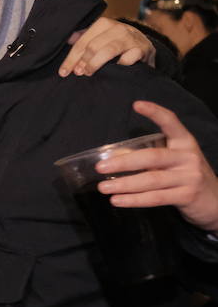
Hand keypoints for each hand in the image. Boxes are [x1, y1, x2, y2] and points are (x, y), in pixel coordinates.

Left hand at [58, 17, 154, 76]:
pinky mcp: (143, 49)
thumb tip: (68, 39)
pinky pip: (127, 59)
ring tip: (89, 73)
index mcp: (104, 24)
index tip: (63, 72)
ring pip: (108, 51)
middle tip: (78, 73)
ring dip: (95, 64)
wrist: (145, 46)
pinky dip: (118, 66)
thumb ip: (85, 38)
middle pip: (93, 46)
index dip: (71, 58)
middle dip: (83, 62)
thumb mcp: (100, 37)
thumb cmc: (117, 43)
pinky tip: (113, 70)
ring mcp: (131, 38)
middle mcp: (118, 28)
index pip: (83, 41)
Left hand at [96, 101, 217, 232]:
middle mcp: (188, 157)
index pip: (171, 123)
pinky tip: (117, 200)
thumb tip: (113, 156)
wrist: (215, 201)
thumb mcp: (172, 161)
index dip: (155, 113)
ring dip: (124, 184)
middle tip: (100, 167)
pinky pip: (156, 198)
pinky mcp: (187, 196)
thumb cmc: (185, 176)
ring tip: (103, 188)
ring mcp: (190, 177)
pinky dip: (134, 200)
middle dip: (124, 162)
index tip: (137, 105)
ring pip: (152, 180)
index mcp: (184, 143)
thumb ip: (147, 156)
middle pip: (152, 157)